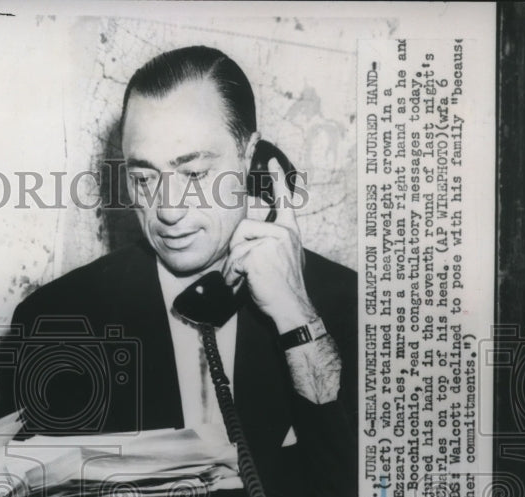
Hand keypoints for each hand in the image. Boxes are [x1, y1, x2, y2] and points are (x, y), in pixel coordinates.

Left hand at [224, 158, 318, 332]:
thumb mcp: (280, 260)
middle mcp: (285, 232)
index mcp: (290, 232)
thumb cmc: (283, 288)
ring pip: (237, 243)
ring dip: (234, 265)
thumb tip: (246, 241)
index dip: (278, 180)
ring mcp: (274, 241)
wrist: (292, 308)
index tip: (272, 160)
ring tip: (244, 279)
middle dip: (237, 251)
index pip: (284, 201)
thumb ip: (269, 245)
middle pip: (243, 228)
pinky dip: (233, 275)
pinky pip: (235, 259)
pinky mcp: (261, 253)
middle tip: (245, 270)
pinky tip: (243, 284)